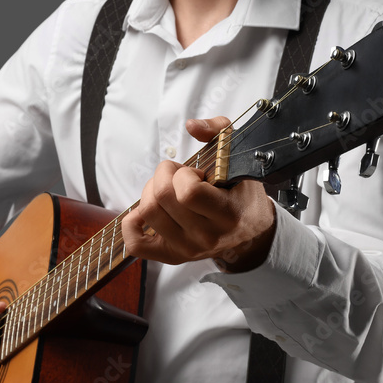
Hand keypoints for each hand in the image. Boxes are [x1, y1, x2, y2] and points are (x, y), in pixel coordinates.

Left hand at [121, 116, 276, 271]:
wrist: (250, 231)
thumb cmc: (241, 192)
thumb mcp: (239, 158)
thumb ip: (219, 132)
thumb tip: (191, 125)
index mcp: (227, 213)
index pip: (188, 193)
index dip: (183, 174)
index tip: (194, 173)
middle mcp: (207, 236)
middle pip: (161, 198)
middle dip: (164, 175)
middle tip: (177, 175)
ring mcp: (187, 249)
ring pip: (148, 212)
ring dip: (150, 192)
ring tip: (167, 189)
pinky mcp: (171, 256)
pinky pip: (136, 244)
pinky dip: (132, 223)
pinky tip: (145, 211)